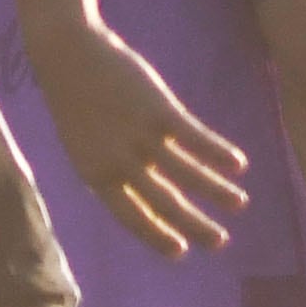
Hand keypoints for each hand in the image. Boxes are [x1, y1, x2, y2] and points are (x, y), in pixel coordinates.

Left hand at [28, 19, 247, 257]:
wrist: (65, 53)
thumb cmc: (75, 98)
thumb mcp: (85, 142)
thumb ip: (110, 168)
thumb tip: (142, 190)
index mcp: (95, 174)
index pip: (130, 216)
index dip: (157, 236)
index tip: (181, 253)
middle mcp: (118, 161)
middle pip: (164, 202)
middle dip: (195, 226)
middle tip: (220, 242)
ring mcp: (139, 137)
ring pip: (186, 174)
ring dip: (216, 192)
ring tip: (240, 203)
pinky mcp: (158, 111)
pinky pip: (196, 139)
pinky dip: (218, 154)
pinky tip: (239, 164)